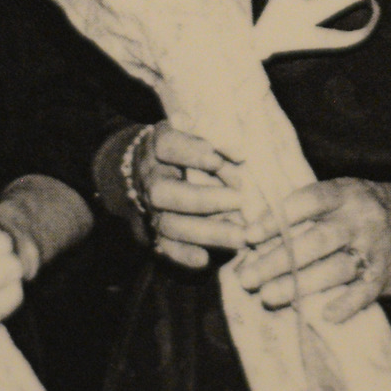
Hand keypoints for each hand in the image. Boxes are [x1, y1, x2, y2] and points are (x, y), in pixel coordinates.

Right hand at [124, 124, 254, 270]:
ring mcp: (150, 206)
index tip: (218, 160)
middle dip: (203, 199)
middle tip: (239, 201)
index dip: (190, 152)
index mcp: (158, 145)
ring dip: (205, 232)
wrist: (150, 168)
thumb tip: (239, 151)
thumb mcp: (197, 130)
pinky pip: (164, 247)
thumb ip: (217, 135)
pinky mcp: (154, 231)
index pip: (166, 145)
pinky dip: (184, 255)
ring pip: (168, 224)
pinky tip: (206, 260)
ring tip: (240, 236)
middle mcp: (150, 177)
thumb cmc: (188, 144)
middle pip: (163, 192)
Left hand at [234, 179, 390, 326]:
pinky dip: (346, 304)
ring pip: (334, 269)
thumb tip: (258, 232)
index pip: (307, 201)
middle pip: (315, 240)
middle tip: (246, 276)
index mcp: (348, 193)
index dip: (276, 219)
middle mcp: (362, 218)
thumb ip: (312, 210)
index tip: (248, 235)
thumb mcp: (348, 195)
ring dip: (299, 285)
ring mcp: (376, 248)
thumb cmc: (374, 210)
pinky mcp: (387, 275)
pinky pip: (364, 292)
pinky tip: (324, 314)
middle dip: (278, 260)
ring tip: (268, 296)